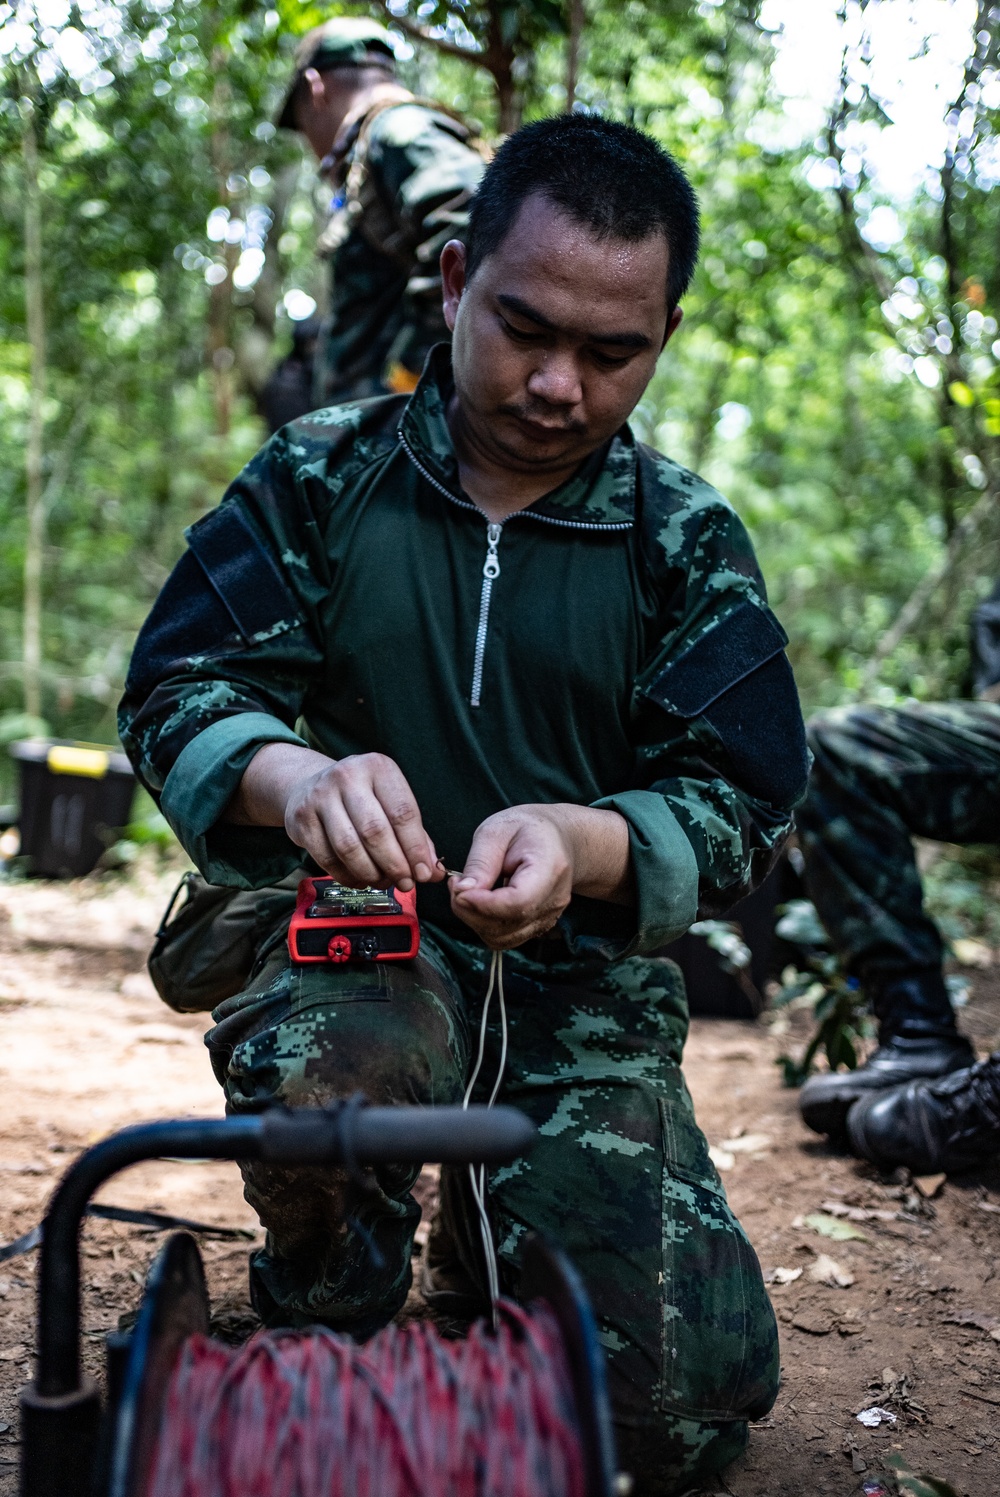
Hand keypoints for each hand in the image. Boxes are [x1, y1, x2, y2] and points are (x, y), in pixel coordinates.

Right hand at [230, 744, 441, 891]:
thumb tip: (432, 871)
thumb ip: (415, 835)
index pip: (402, 812)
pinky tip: (360, 878)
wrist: (308, 784)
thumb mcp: (390, 802)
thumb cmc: (360, 797)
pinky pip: (327, 858)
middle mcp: (347, 776)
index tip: (424, 872)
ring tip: (383, 881)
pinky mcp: (301, 819)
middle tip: (405, 883)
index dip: (416, 848)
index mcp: (378, 767)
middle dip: (394, 864)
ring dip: (371, 872)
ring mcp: (320, 796)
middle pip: (375, 831)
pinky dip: (348, 876)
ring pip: (349, 847)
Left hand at [449, 804, 631, 949]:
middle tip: (455, 885)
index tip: (458, 890)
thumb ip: (480, 862)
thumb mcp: (498, 830)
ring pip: (501, 937)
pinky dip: (484, 925)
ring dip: (474, 920)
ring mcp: (548, 917)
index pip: (518, 902)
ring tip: (466, 892)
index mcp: (550, 869)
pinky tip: (479, 902)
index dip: (483, 904)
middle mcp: (554, 900)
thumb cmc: (527, 828)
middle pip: (506, 924)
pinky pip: (504, 937)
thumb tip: (462, 892)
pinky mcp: (538, 926)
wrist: (558, 838)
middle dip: (470, 911)